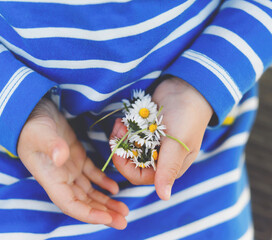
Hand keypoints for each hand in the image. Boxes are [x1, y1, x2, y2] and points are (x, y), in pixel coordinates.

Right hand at [17, 98, 127, 228]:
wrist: (33, 111)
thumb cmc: (32, 124)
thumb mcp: (40, 134)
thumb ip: (51, 146)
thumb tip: (61, 158)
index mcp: (51, 178)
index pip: (70, 204)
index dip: (89, 214)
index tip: (108, 218)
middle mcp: (61, 178)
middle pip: (84, 203)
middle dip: (103, 213)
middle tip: (124, 220)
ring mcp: (70, 169)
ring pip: (90, 192)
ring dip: (106, 202)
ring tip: (124, 209)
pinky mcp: (77, 157)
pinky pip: (92, 175)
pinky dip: (104, 182)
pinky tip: (115, 188)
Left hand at [111, 77, 212, 199]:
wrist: (187, 87)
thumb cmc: (187, 117)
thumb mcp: (178, 144)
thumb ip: (168, 169)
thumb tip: (164, 197)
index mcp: (168, 166)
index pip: (138, 176)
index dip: (124, 166)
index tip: (118, 150)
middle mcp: (157, 157)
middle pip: (129, 162)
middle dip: (121, 148)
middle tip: (118, 130)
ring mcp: (149, 143)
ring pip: (126, 147)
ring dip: (120, 136)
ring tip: (121, 123)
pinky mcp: (143, 130)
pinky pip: (127, 134)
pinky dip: (123, 128)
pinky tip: (123, 119)